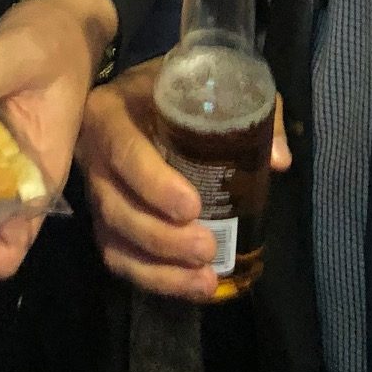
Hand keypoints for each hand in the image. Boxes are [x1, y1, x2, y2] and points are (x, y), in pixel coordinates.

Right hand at [77, 59, 291, 301]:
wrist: (136, 95)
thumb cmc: (175, 89)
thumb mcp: (206, 83)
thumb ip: (247, 111)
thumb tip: (279, 161)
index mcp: (111, 114)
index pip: (125, 153)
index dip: (154, 185)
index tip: (193, 208)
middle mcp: (93, 156)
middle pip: (117, 208)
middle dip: (163, 238)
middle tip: (208, 249)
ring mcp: (95, 192)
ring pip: (115, 241)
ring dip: (160, 270)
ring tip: (205, 280)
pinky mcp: (103, 220)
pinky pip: (118, 258)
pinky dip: (153, 279)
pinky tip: (189, 288)